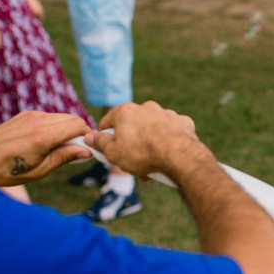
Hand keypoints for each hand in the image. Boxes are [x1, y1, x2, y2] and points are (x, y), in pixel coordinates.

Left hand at [0, 110, 92, 185]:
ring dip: (67, 131)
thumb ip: (63, 157)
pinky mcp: (24, 115)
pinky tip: (46, 145)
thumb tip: (85, 151)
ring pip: (60, 117)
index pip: (78, 125)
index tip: (89, 150)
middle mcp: (38, 120)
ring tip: (59, 151)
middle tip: (77, 152)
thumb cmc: (4, 170)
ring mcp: (30, 115)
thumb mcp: (38, 171)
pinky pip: (48, 118)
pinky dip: (54, 128)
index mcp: (43, 135)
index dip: (88, 137)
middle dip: (79, 133)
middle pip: (72, 118)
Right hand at [90, 101, 206, 178]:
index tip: (107, 150)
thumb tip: (89, 137)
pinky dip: (169, 141)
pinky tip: (168, 155)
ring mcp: (166, 113)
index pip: (108, 122)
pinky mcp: (183, 122)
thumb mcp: (113, 152)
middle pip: (132, 127)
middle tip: (131, 163)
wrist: (179, 157)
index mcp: (126, 111)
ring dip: (149, 144)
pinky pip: (172, 131)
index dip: (104, 137)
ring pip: (152, 129)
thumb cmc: (142, 153)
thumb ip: (100, 143)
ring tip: (150, 166)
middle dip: (130, 145)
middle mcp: (146, 107)